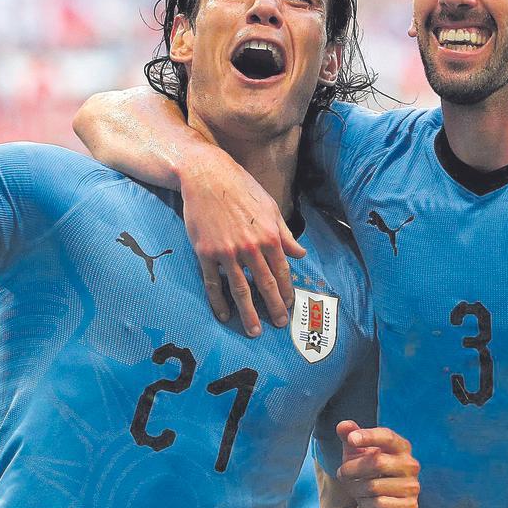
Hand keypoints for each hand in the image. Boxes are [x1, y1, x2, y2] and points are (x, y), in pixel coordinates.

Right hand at [179, 154, 305, 336]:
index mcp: (270, 236)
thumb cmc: (241, 188)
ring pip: (240, 290)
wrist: (206, 176)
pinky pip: (213, 283)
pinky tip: (223, 315)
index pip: (282, 272)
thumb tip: (301, 254)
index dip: (287, 292)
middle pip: (264, 285)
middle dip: (273, 307)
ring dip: (248, 313)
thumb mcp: (270, 207)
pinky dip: (218, 302)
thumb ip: (285, 234)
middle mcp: (251, 247)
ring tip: (254, 331)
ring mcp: (227, 252)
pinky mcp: (206, 252)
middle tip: (277, 324)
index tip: (289, 306)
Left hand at [335, 421, 419, 507]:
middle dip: (352, 468)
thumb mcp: (356, 452)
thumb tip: (343, 425)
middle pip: (378, 462)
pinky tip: (366, 501)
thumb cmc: (367, 472)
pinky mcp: (409, 506)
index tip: (351, 439)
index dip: (369, 436)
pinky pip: (380, 504)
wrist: (379, 505)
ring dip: (355, 488)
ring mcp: (412, 486)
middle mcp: (410, 465)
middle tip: (341, 473)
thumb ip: (350, 436)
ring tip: (353, 488)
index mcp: (401, 446)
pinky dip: (366, 503)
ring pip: (374, 486)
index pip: (388, 437)